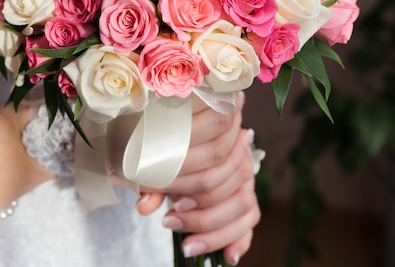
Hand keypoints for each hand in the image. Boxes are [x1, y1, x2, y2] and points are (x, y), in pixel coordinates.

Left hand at [137, 92, 260, 264]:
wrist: (186, 139)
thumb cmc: (168, 148)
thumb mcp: (157, 161)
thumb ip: (153, 183)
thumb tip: (144, 206)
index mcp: (221, 139)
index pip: (215, 167)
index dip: (193, 189)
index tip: (172, 203)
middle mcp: (239, 158)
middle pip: (231, 191)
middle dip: (200, 214)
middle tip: (170, 222)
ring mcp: (246, 179)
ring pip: (243, 208)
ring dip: (214, 231)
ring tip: (186, 244)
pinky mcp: (247, 199)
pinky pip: (250, 221)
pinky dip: (240, 240)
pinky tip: (228, 256)